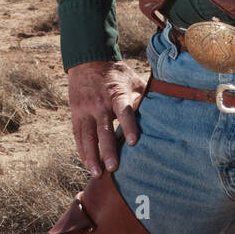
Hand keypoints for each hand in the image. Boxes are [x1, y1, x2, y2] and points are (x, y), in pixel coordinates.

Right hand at [67, 60, 147, 176]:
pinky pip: (78, 136)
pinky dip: (82, 151)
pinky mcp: (76, 114)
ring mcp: (85, 110)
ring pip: (87, 136)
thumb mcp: (133, 81)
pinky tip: (88, 165)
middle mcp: (99, 103)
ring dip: (92, 156)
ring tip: (97, 173)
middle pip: (103, 129)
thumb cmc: (117, 74)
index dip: (128, 126)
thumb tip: (158, 117)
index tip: (133, 142)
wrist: (88, 60)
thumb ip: (143, 99)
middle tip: (114, 168)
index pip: (123, 111)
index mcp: (117, 93)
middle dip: (107, 149)